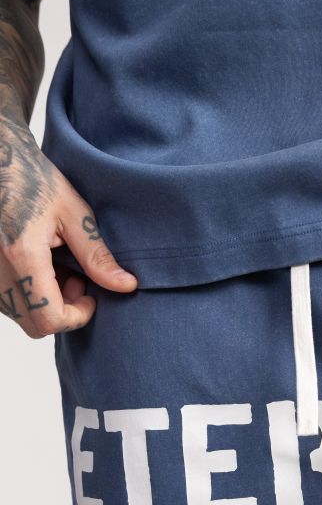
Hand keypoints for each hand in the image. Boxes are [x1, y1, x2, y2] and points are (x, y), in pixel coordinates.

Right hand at [0, 114, 136, 338]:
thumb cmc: (33, 179)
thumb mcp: (73, 213)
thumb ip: (97, 255)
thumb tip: (126, 285)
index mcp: (22, 255)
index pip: (49, 318)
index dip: (77, 317)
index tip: (91, 296)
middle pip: (35, 325)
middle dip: (64, 312)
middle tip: (79, 280)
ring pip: (22, 315)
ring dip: (47, 303)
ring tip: (62, 267)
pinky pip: (10, 301)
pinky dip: (32, 293)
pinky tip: (45, 266)